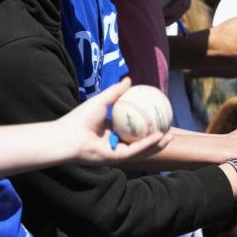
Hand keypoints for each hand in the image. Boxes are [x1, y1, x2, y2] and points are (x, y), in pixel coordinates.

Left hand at [56, 78, 172, 163]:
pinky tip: (158, 137)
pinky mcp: (116, 158)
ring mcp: (116, 151)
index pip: (133, 130)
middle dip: (156, 138)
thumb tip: (129, 79)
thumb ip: (116, 92)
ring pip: (141, 149)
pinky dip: (148, 144)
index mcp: (112, 132)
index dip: (147, 125)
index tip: (159, 117)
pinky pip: (135, 151)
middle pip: (141, 142)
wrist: (67, 135)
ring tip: (170, 137)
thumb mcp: (102, 100)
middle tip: (169, 129)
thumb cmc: (80, 118)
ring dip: (157, 145)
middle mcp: (115, 143)